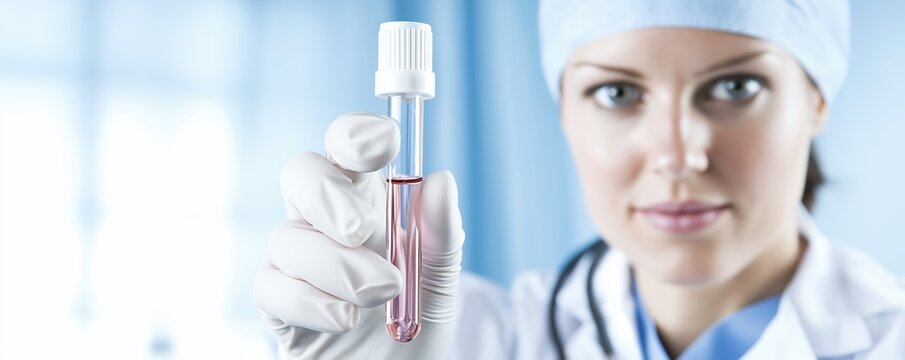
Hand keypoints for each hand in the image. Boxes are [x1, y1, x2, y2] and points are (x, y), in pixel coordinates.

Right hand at [253, 112, 464, 358]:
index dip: (356, 134)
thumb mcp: (439, 283)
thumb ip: (441, 235)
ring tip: (382, 293)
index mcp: (369, 202)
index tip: (382, 145)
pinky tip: (345, 319)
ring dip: (338, 266)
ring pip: (287, 237)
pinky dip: (312, 303)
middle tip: (364, 229)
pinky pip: (270, 286)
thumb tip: (440, 179)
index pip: (348, 148)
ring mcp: (296, 262)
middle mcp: (325, 223)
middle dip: (328, 195)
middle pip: (300, 173)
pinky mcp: (276, 304)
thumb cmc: (414, 332)